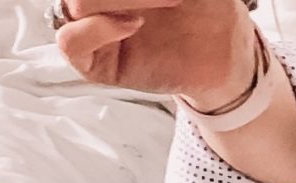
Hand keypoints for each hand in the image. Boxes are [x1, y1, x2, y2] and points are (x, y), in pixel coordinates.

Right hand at [57, 0, 257, 107]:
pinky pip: (70, 42)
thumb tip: (132, 3)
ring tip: (169, 0)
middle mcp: (98, 2)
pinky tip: (134, 24)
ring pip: (74, 5)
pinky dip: (98, 28)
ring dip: (120, 0)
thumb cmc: (204, 9)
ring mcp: (92, 28)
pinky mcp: (95, 63)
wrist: (225, 50)